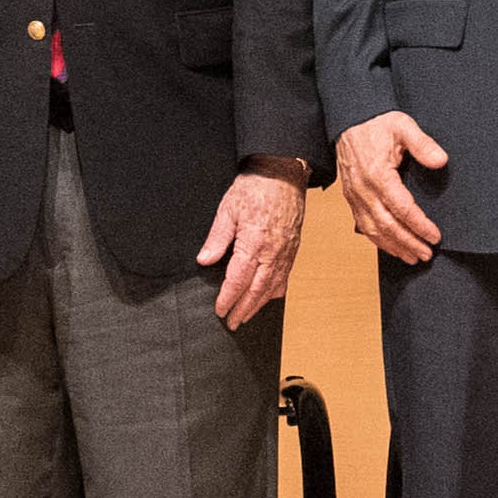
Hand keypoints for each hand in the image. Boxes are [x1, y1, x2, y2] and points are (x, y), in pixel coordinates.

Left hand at [198, 170, 305, 326]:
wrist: (283, 173)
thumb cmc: (255, 187)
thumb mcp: (228, 209)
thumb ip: (217, 238)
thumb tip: (205, 260)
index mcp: (254, 243)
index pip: (239, 280)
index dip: (228, 298)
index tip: (220, 311)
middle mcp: (273, 252)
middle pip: (257, 290)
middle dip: (244, 309)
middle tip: (233, 324)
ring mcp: (286, 251)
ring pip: (273, 286)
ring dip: (259, 305)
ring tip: (247, 315)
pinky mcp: (293, 247)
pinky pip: (285, 276)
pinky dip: (274, 291)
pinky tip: (267, 296)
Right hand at [333, 110, 447, 265]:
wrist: (349, 120)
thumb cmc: (377, 123)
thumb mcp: (403, 126)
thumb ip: (423, 144)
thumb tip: (441, 161)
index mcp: (377, 174)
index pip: (402, 208)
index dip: (420, 225)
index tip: (435, 235)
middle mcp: (363, 189)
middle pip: (387, 225)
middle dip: (409, 243)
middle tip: (427, 254)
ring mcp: (354, 196)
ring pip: (373, 230)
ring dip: (394, 246)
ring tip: (413, 257)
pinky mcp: (351, 198)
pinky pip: (363, 225)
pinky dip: (378, 241)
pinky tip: (392, 247)